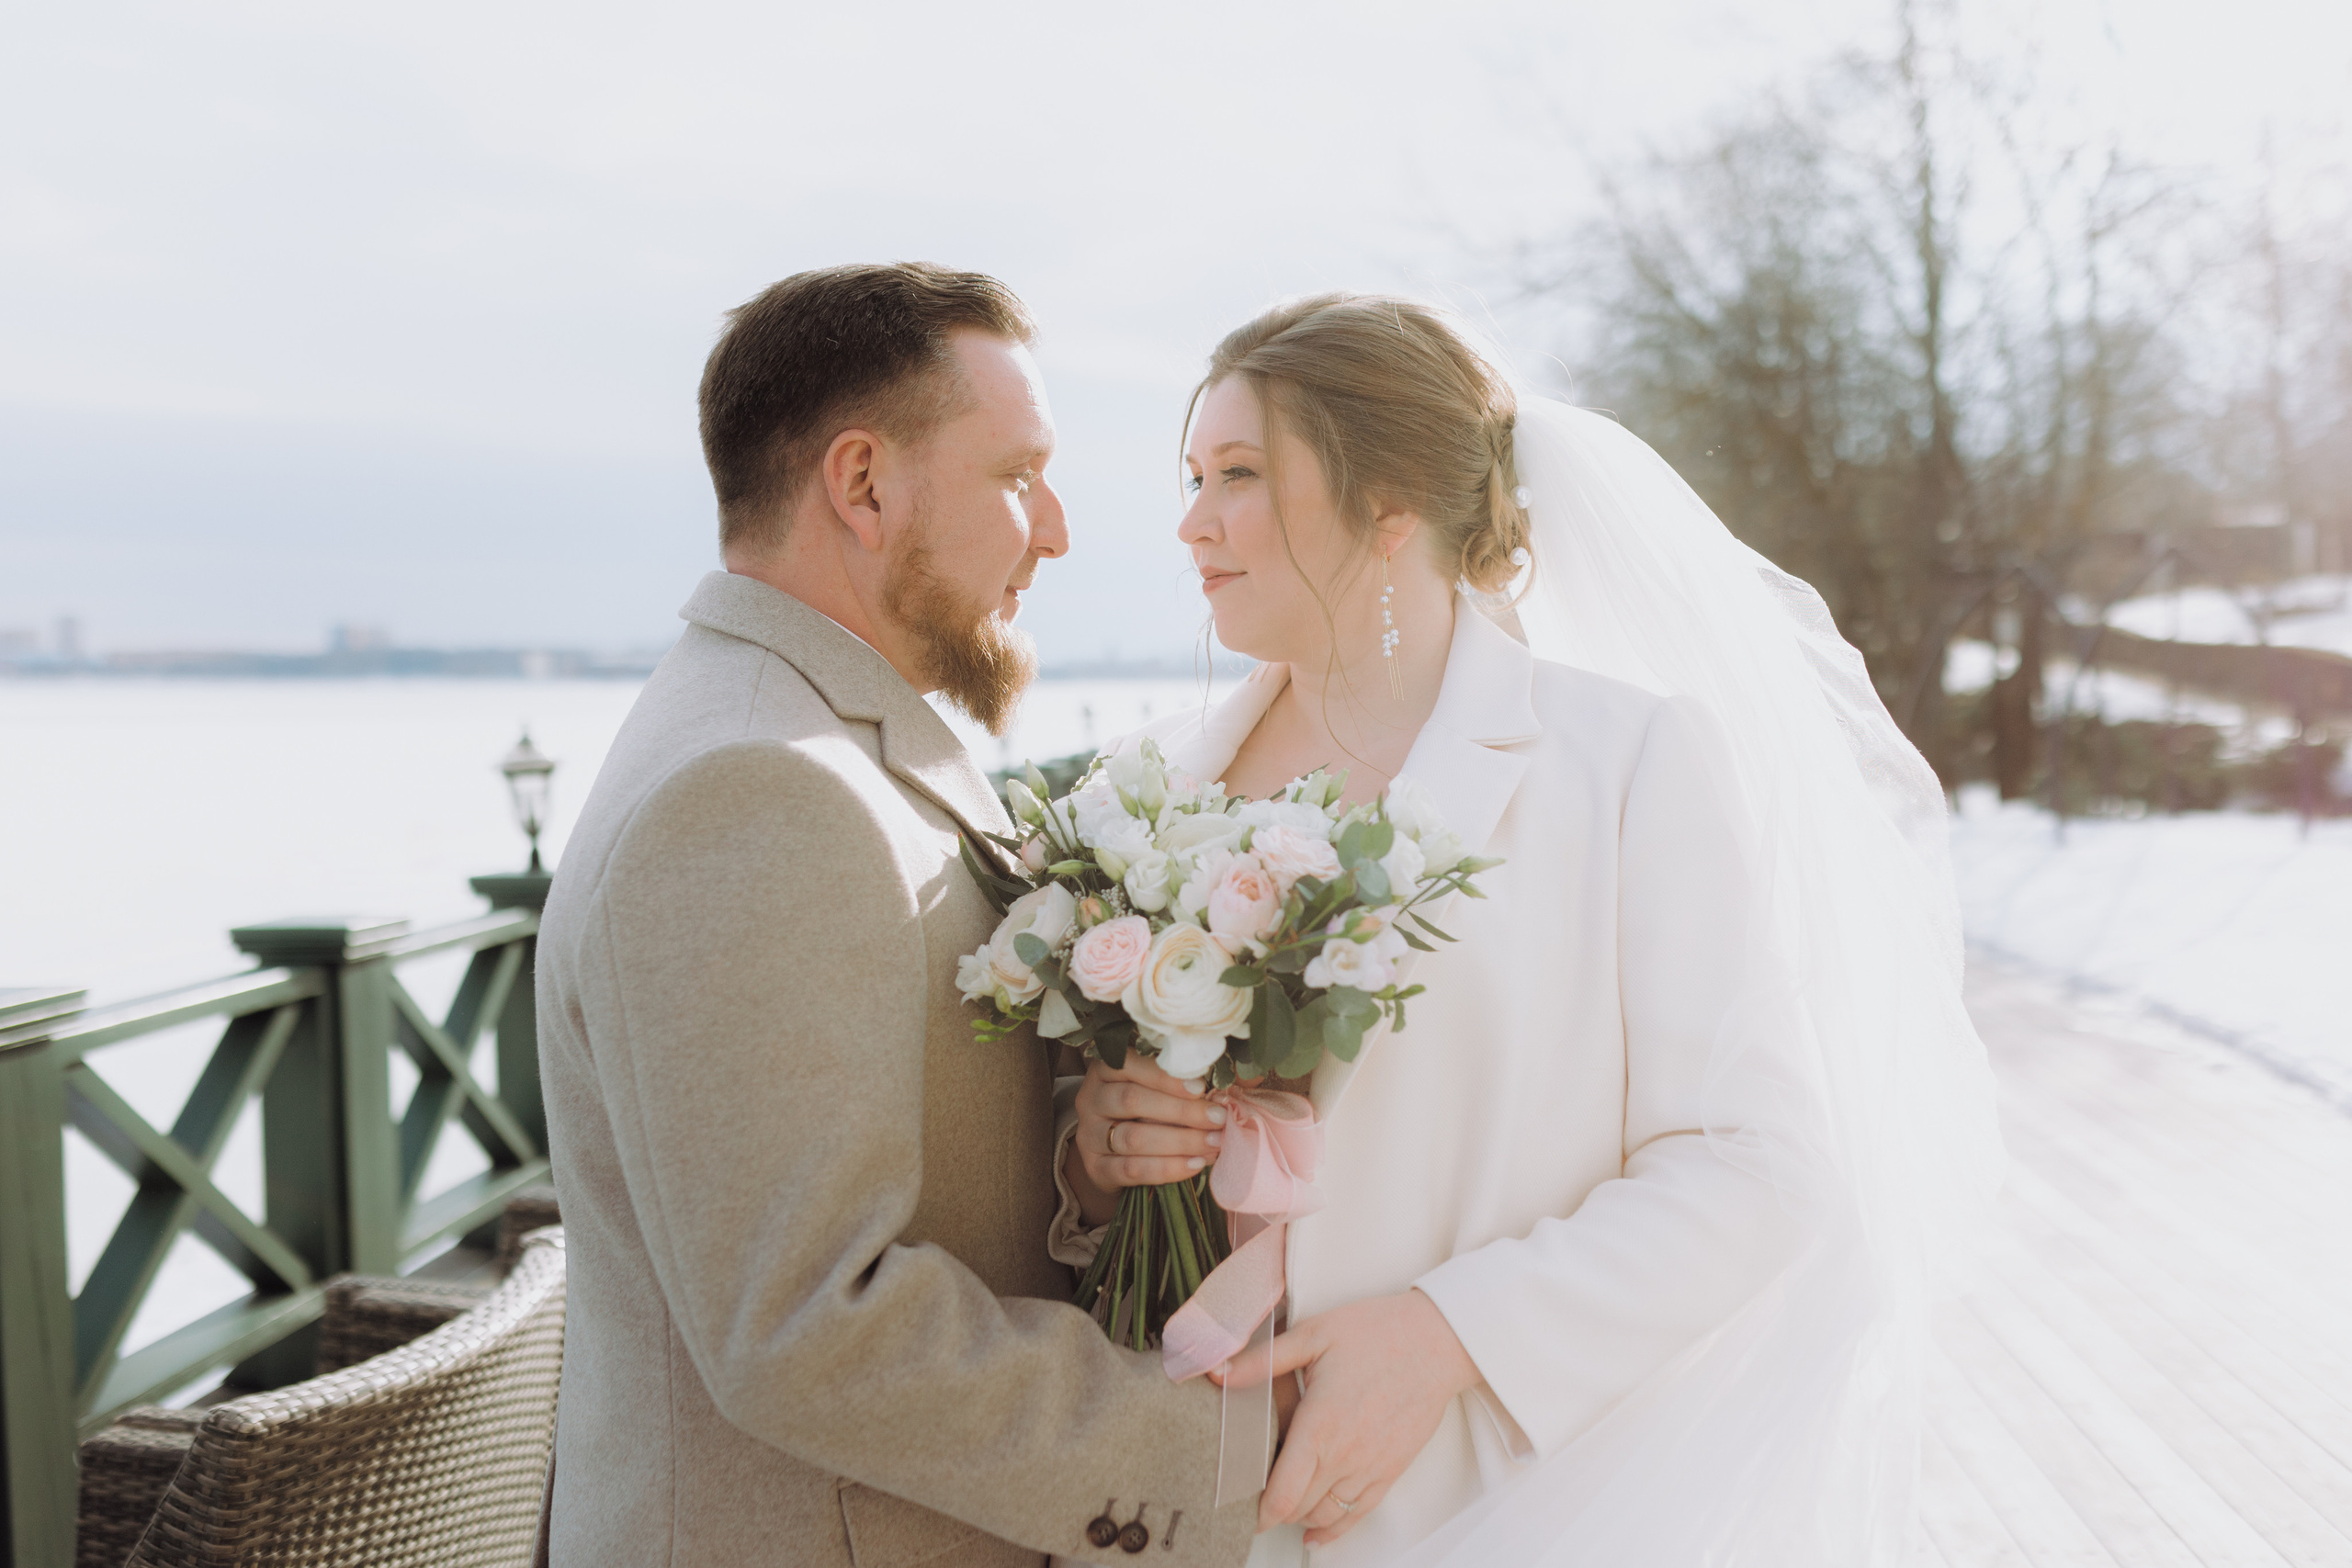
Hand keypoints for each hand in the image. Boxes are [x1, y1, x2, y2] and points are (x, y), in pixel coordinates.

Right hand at [1064, 1053, 1226, 1224]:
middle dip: (1181, 1111)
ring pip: (1131, 1138)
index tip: (1202, 1088)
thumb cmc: (1151, 1108)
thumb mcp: (1168, 1087)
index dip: (1167, 1076)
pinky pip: (1129, 1171)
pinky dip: (1165, 1169)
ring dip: (1178, 1142)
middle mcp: (1091, 1097)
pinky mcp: (1095, 1168)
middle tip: (1218, 1119)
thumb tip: (1249, 1076)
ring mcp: (1089, 1135)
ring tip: (1214, 1144)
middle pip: (1132, 1100)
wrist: (1116, 1152)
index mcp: (1107, 1068)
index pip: (1130, 1064)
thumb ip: (1203, 1077)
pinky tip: (1195, 1165)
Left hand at [1216, 1290, 1480, 1545]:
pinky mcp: (1391, 1470)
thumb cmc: (1377, 1331)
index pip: (1283, 1492)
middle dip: (1271, 1509)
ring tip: (1281, 1503)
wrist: (1437, 1340)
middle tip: (1250, 1497)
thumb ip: (1263, 1361)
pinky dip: (1333, 1529)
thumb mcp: (1314, 1334)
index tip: (1237, 1505)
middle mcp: (1345, 1455)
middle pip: (1298, 1508)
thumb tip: (1218, 1371)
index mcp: (1320, 1424)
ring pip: (1325, 1515)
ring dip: (1298, 1515)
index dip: (1258, 1509)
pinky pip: (1358, 1515)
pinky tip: (1316, 1534)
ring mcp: (1371, 1467)